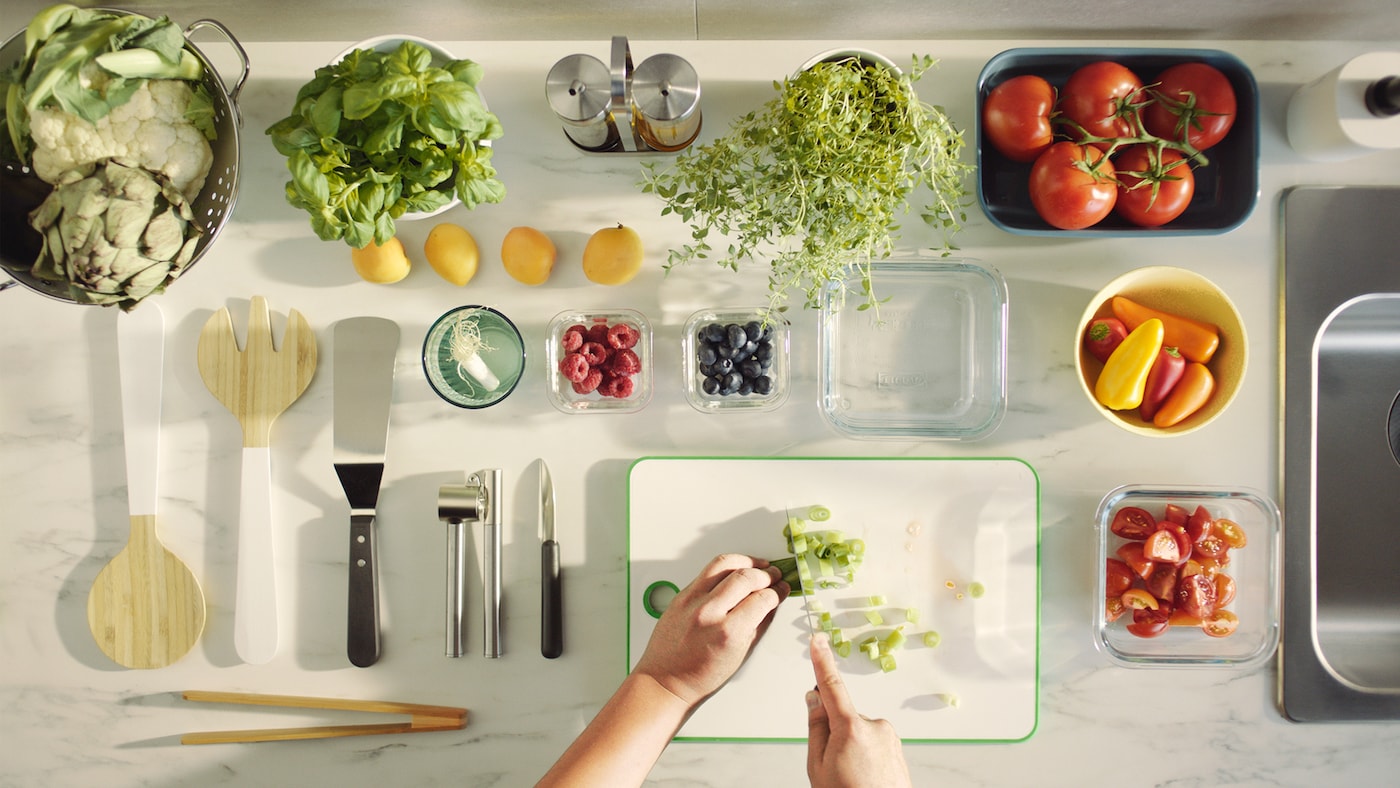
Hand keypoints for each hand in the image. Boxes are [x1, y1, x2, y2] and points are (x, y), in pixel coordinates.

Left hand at [632, 554, 788, 708]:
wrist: (666, 680)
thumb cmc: (700, 676)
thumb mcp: (740, 655)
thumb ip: (758, 625)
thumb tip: (772, 603)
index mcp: (728, 632)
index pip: (762, 599)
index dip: (777, 592)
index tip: (782, 589)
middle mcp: (709, 612)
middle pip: (746, 577)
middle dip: (766, 574)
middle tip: (775, 576)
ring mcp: (692, 600)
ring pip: (725, 564)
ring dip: (747, 561)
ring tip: (758, 565)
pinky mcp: (681, 595)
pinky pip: (707, 571)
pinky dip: (726, 567)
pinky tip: (736, 570)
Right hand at [806, 633, 911, 787]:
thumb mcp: (819, 767)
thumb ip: (816, 728)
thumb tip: (815, 700)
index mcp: (852, 728)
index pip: (831, 686)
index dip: (821, 661)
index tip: (817, 639)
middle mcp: (875, 727)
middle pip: (843, 717)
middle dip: (834, 734)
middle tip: (833, 768)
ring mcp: (890, 738)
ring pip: (858, 732)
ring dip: (851, 748)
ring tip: (852, 779)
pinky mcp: (898, 748)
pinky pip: (873, 743)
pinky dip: (865, 757)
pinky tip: (864, 779)